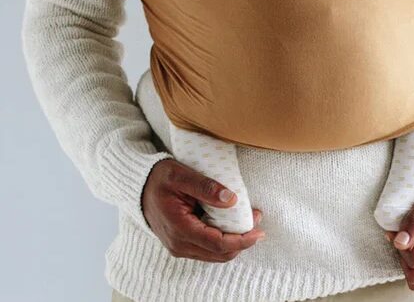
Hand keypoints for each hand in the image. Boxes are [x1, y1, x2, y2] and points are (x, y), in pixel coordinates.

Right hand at [141, 158, 265, 261]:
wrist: (139, 186)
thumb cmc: (159, 177)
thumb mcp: (180, 174)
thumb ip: (205, 186)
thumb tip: (232, 200)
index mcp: (180, 228)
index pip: (218, 243)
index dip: (242, 239)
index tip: (258, 228)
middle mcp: (179, 244)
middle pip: (219, 253)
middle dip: (242, 241)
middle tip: (257, 220)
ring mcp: (179, 246)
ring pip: (214, 254)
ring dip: (234, 242)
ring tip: (248, 220)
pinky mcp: (181, 244)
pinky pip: (207, 249)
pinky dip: (223, 241)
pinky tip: (231, 225)